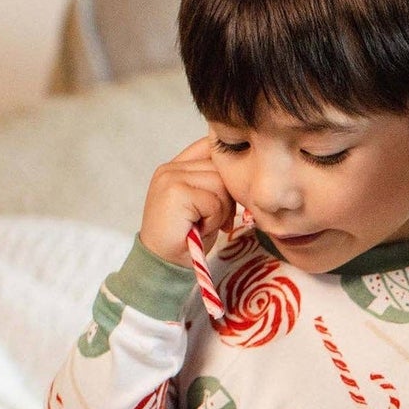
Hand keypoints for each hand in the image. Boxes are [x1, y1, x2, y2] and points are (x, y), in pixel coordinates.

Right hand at [138, 136, 235, 266]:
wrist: (164, 261)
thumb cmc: (188, 236)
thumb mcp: (204, 205)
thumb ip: (215, 184)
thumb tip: (244, 173)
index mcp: (176, 167)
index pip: (209, 147)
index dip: (226, 167)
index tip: (227, 194)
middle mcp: (171, 168)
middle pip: (221, 168)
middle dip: (227, 198)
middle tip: (216, 220)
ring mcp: (171, 177)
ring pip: (220, 184)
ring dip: (220, 211)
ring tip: (204, 224)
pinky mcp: (176, 192)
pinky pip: (214, 202)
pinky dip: (214, 220)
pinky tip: (199, 228)